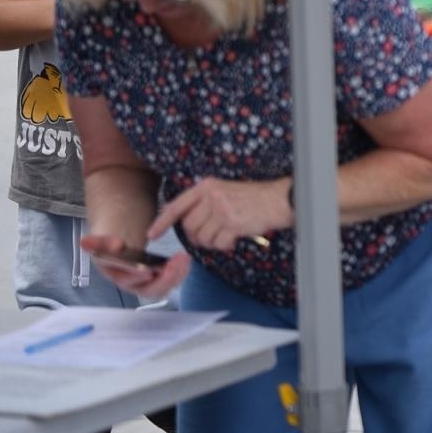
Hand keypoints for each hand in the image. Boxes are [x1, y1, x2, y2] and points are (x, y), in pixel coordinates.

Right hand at [80, 233, 190, 298]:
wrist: (119, 239)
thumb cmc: (110, 240)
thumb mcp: (102, 237)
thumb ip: (97, 240)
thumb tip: (84, 242)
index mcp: (116, 275)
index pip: (126, 281)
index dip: (136, 277)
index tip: (148, 272)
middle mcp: (132, 283)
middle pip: (149, 289)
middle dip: (164, 279)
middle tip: (176, 263)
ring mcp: (147, 283)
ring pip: (163, 286)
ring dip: (176, 275)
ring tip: (184, 258)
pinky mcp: (159, 278)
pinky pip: (171, 280)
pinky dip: (180, 271)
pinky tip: (185, 260)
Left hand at [149, 177, 291, 252]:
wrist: (279, 199)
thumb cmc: (255, 197)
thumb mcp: (225, 191)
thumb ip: (204, 203)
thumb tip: (186, 221)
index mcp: (207, 186)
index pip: (176, 206)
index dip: (162, 222)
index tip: (152, 234)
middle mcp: (212, 196)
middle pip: (189, 226)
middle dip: (197, 237)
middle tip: (213, 236)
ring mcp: (221, 209)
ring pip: (202, 237)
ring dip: (213, 242)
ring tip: (226, 236)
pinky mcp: (232, 223)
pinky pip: (218, 243)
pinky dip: (225, 246)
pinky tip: (234, 239)